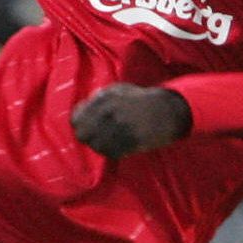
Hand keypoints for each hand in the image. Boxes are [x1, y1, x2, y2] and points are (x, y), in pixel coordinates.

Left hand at [71, 84, 190, 157]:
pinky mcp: (131, 141)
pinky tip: (115, 148)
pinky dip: (111, 152)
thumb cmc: (139, 99)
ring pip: (96, 146)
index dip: (79, 124)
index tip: (83, 126)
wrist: (165, 110)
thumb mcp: (117, 90)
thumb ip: (98, 98)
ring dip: (99, 145)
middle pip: (83, 134)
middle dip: (87, 136)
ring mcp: (120, 128)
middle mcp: (110, 113)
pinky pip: (112, 152)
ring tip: (105, 143)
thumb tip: (82, 109)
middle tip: (94, 137)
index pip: (77, 118)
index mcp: (104, 99)